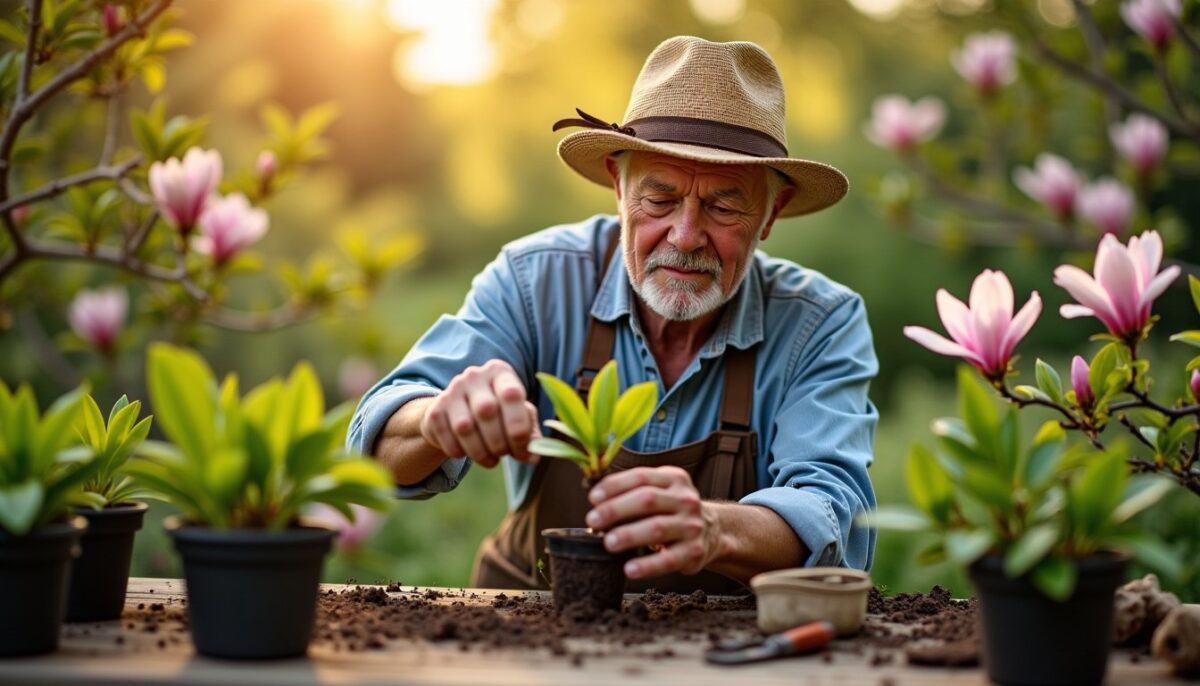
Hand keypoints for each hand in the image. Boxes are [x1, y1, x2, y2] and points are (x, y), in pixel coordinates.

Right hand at [419, 359, 540, 467]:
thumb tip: (533, 457)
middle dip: (498, 441)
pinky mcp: (435, 410)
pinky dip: (460, 453)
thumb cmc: (499, 415)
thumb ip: (530, 434)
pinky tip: (468, 453)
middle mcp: (474, 376)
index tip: (522, 447)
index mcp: (500, 372)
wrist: (459, 413)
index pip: (511, 394)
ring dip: (480, 452)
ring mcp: (451, 391)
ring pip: (464, 427)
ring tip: (490, 460)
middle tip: (504, 454)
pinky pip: (447, 438)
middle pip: (486, 411)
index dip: (518, 425)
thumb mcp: (519, 417)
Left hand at [585, 466, 724, 578]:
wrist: (714, 531)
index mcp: (674, 479)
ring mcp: (691, 525)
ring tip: (608, 543)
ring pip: (657, 528)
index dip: (614, 486)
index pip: (641, 477)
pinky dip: (648, 566)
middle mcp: (685, 499)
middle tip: (593, 520)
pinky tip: (630, 569)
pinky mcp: (694, 551)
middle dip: (616, 510)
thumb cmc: (673, 510)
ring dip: (629, 535)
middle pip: (647, 500)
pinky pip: (668, 560)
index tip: (593, 498)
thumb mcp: (661, 491)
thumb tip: (595, 502)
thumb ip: (633, 491)